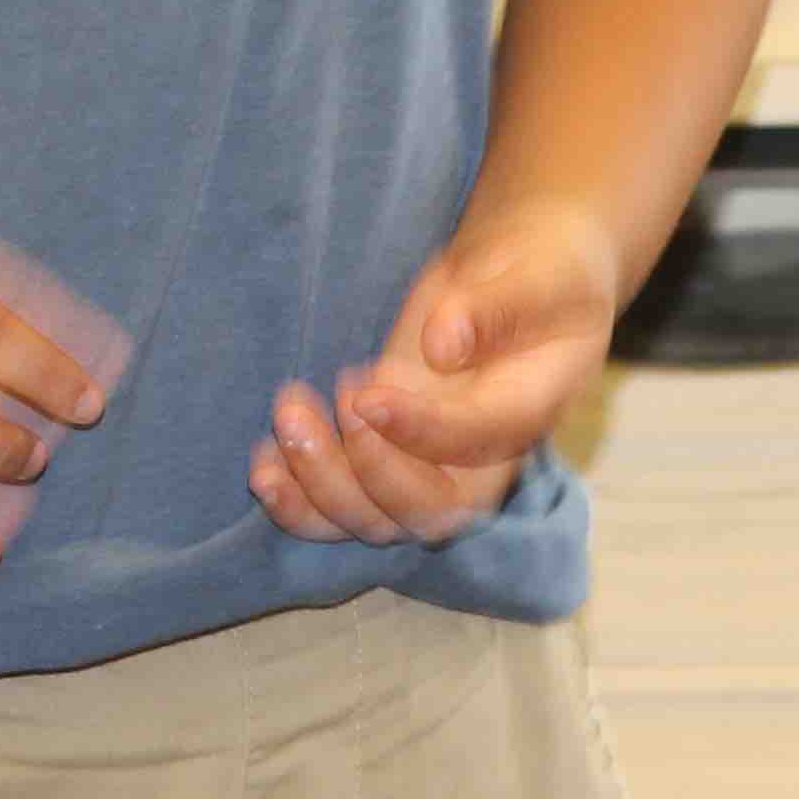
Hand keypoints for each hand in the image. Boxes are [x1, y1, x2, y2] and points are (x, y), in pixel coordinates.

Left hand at [250, 198, 622, 545]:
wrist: (520, 281)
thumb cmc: (536, 277)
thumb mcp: (535, 278)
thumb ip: (493, 310)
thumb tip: (441, 346)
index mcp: (525, 416)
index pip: (476, 446)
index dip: (419, 433)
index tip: (361, 391)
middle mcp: (478, 462)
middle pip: (424, 513)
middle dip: (360, 472)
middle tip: (311, 404)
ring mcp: (427, 468)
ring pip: (375, 521)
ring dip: (317, 485)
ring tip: (287, 415)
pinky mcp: (383, 460)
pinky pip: (340, 510)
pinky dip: (296, 503)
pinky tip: (263, 465)